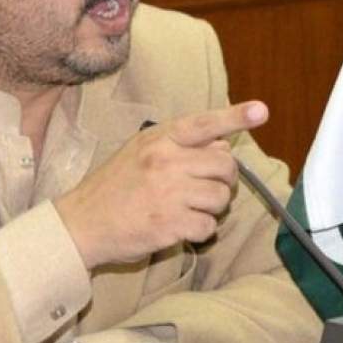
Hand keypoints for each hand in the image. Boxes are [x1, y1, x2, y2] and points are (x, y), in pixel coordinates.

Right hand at [54, 100, 268, 268]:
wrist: (81, 223)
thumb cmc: (114, 186)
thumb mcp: (140, 152)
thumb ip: (179, 145)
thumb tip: (221, 144)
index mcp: (159, 139)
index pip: (204, 123)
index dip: (236, 117)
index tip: (261, 111)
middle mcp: (166, 161)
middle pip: (225, 165)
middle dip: (224, 179)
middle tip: (208, 188)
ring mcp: (168, 193)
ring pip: (221, 198)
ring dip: (213, 208)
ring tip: (189, 208)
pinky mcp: (169, 224)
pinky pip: (208, 227)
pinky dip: (200, 231)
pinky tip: (180, 227)